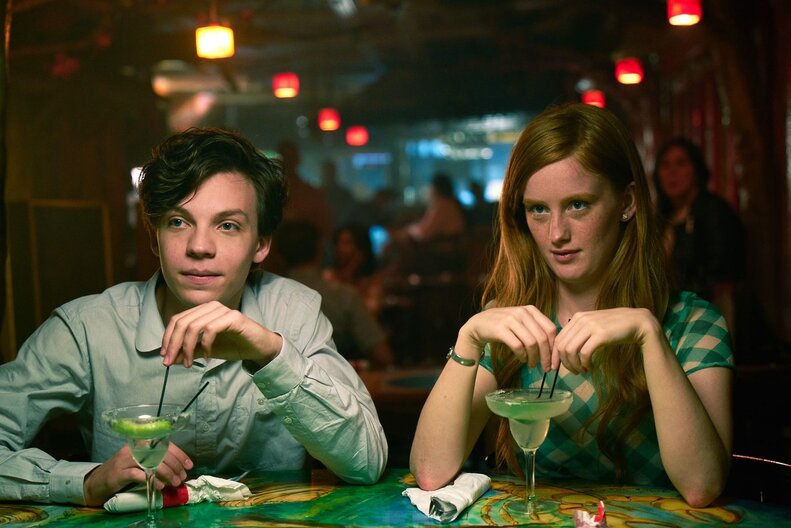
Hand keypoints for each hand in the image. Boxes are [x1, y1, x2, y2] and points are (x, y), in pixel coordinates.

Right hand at [83, 443, 192, 505]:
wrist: (99, 480)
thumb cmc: (125, 469)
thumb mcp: (142, 461)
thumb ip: (157, 459)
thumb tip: (179, 466)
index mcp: (142, 442)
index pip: (165, 444)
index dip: (179, 454)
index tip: (189, 465)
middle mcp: (134, 448)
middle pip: (160, 454)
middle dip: (175, 466)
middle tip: (182, 477)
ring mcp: (125, 459)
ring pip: (151, 463)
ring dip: (166, 474)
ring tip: (174, 483)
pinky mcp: (119, 473)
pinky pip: (139, 475)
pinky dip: (152, 480)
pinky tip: (160, 486)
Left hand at [160, 301, 282, 367]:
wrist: (259, 347)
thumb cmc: (234, 345)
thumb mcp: (206, 350)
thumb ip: (189, 351)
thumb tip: (170, 358)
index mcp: (203, 310)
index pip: (177, 320)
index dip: (167, 338)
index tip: (165, 357)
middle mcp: (211, 306)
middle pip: (183, 323)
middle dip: (174, 344)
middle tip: (171, 363)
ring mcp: (223, 310)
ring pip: (194, 326)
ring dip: (188, 348)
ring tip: (190, 363)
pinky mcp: (234, 317)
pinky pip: (211, 329)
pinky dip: (206, 345)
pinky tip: (208, 357)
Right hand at [458, 305, 556, 369]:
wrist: (478, 325)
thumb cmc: (503, 326)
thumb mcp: (521, 323)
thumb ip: (536, 330)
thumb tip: (554, 349)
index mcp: (530, 310)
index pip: (551, 329)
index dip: (555, 347)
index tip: (554, 361)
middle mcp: (522, 312)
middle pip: (542, 338)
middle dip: (546, 356)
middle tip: (546, 368)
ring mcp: (511, 319)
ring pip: (531, 343)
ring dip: (534, 358)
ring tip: (531, 365)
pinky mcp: (500, 329)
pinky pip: (518, 346)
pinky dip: (522, 356)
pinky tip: (522, 359)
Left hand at [552, 307, 658, 373]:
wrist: (636, 322)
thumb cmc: (614, 327)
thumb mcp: (593, 326)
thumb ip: (580, 334)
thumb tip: (565, 351)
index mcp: (577, 318)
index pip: (558, 339)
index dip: (555, 355)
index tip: (557, 367)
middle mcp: (581, 320)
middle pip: (562, 346)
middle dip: (564, 363)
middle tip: (573, 372)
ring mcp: (590, 326)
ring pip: (570, 351)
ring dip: (574, 365)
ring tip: (582, 371)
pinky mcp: (600, 335)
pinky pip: (584, 353)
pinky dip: (585, 364)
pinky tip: (590, 368)